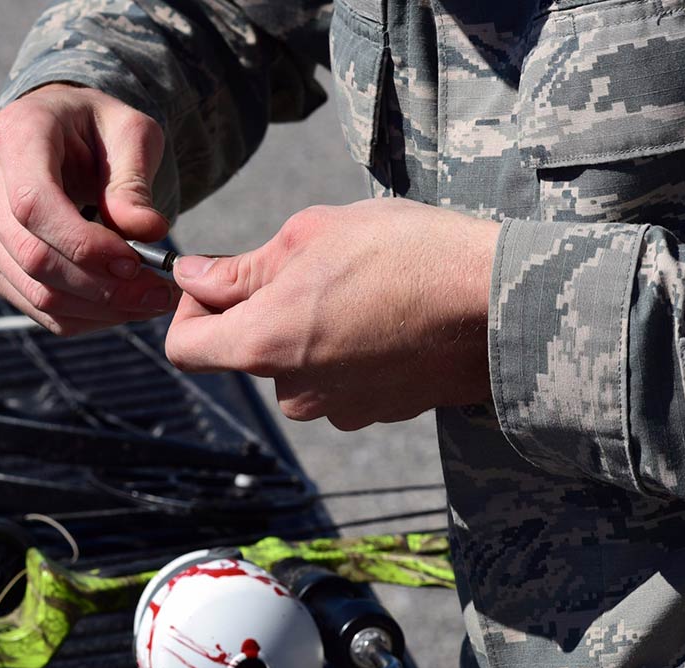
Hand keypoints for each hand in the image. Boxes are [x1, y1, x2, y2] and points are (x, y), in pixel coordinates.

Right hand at [0, 84, 178, 334]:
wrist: (61, 132)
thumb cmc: (98, 129)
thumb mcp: (130, 134)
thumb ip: (134, 182)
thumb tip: (148, 231)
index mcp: (14, 136)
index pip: (33, 205)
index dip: (84, 245)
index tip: (135, 264)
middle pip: (34, 258)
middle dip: (102, 287)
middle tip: (158, 295)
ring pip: (36, 292)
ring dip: (100, 309)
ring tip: (149, 302)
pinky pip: (36, 308)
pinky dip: (85, 316)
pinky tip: (122, 306)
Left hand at [165, 199, 499, 429]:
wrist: (500, 302)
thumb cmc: (405, 255)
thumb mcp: (311, 237)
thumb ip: (240, 268)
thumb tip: (193, 276)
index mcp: (262, 346)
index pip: (184, 347)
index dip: (189, 309)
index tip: (217, 280)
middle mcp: (293, 392)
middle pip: (246, 353)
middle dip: (263, 310)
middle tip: (310, 266)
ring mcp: (338, 409)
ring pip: (296, 366)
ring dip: (309, 329)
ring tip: (359, 289)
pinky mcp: (378, 413)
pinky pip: (340, 380)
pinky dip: (348, 350)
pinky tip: (386, 316)